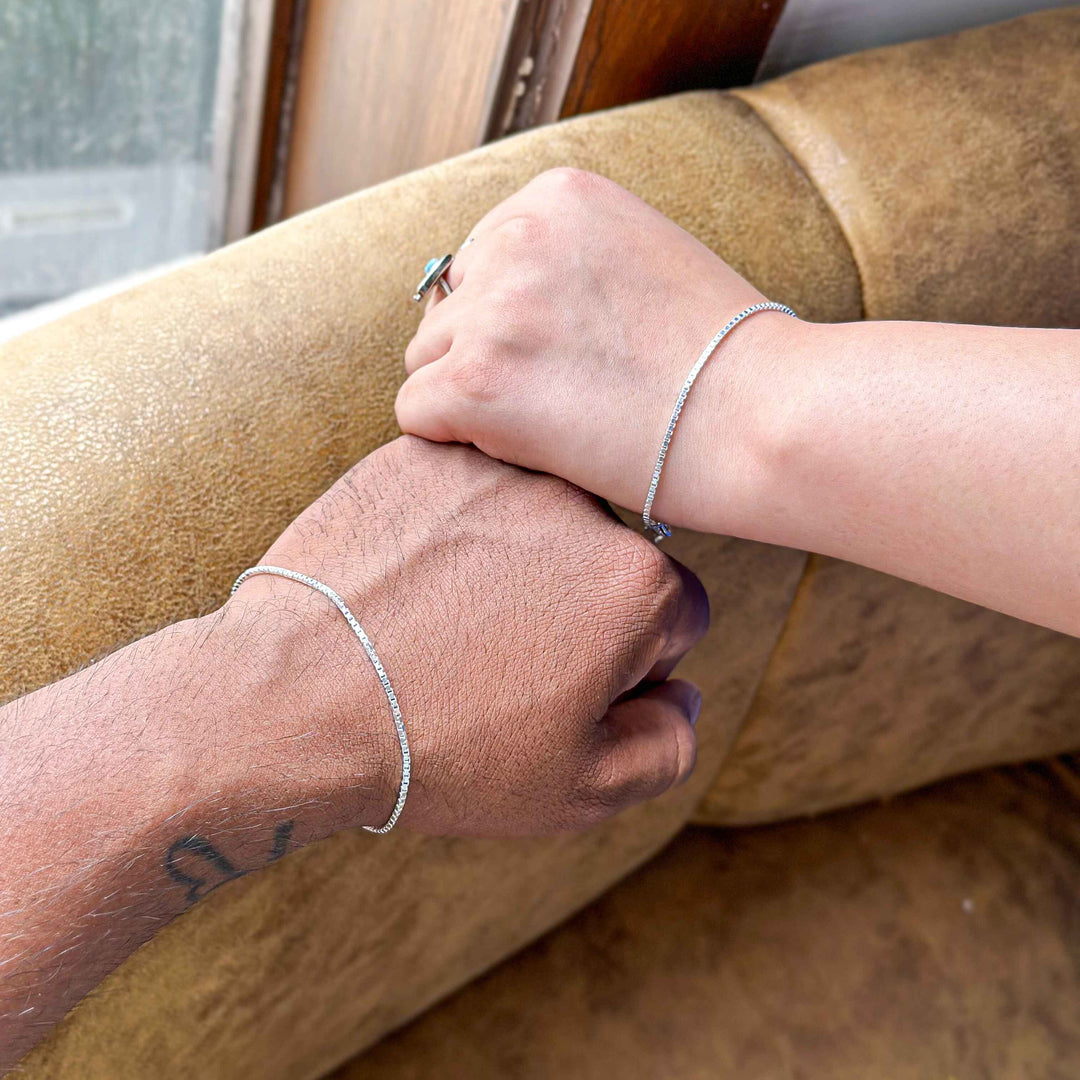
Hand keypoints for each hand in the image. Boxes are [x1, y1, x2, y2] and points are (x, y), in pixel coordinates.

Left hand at [229, 436, 707, 835]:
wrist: (294, 701)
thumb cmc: (441, 750)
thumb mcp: (583, 790)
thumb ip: (669, 743)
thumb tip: (679, 694)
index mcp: (638, 583)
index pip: (674, 618)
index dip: (624, 667)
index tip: (559, 689)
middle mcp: (578, 505)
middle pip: (607, 561)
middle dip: (573, 609)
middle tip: (498, 661)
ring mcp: (494, 470)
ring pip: (536, 522)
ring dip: (513, 563)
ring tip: (446, 624)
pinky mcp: (421, 456)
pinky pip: (464, 495)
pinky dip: (449, 532)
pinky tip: (410, 585)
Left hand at [395, 168, 801, 534]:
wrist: (763, 416)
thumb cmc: (724, 357)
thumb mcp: (644, 258)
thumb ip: (569, 261)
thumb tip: (498, 296)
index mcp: (559, 197)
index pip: (480, 258)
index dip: (510, 319)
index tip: (557, 358)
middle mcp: (516, 238)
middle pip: (449, 308)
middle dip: (486, 355)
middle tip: (554, 399)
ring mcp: (493, 309)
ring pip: (427, 360)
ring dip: (470, 398)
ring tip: (547, 427)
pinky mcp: (476, 382)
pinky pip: (416, 411)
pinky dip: (454, 439)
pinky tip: (518, 451)